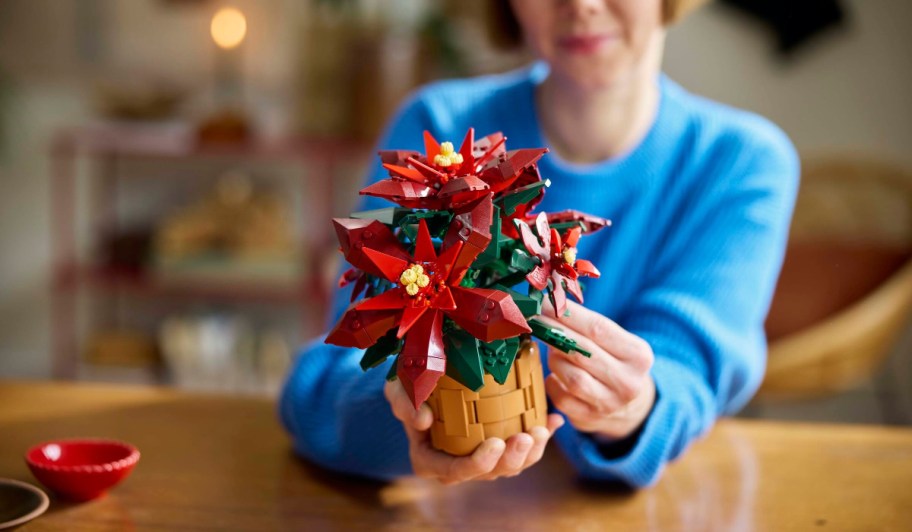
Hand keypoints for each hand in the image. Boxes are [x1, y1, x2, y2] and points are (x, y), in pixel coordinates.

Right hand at [384, 379, 564, 483]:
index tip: (496, 443)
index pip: (456, 471)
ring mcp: (480, 456)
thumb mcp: (397, 389)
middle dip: (513, 458)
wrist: (424, 380)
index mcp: (431, 460)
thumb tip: (424, 421)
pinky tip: (555, 420)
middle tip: (527, 436)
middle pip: (491, 471)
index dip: (479, 463)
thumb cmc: (409, 386)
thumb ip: (404, 404)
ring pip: (511, 463)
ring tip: (544, 428)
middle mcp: (458, 464)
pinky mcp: (498, 443)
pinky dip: (541, 435)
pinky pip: (523, 446)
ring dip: (532, 450)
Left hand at [536, 300, 655, 439]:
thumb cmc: (615, 362)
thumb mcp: (616, 343)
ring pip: (571, 377)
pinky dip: (553, 382)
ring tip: (552, 349)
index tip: (545, 301)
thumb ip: (588, 325)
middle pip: (582, 352)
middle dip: (554, 333)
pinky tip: (555, 374)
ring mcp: (610, 404)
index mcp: (638, 355)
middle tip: (534, 319)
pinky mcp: (590, 419)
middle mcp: (628, 381)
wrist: (631, 407)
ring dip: (555, 359)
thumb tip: (548, 305)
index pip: (598, 328)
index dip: (567, 314)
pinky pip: (561, 398)